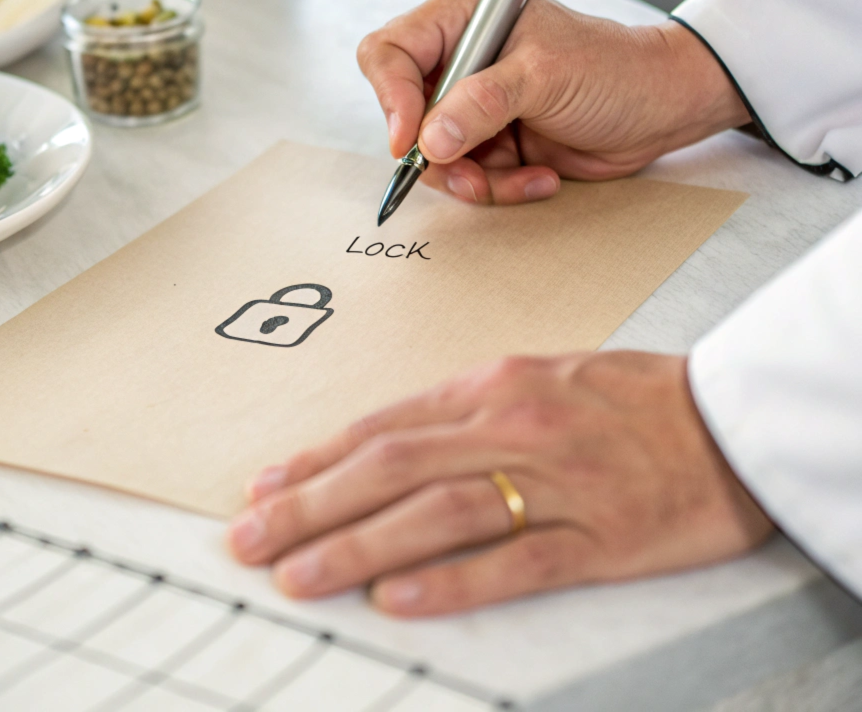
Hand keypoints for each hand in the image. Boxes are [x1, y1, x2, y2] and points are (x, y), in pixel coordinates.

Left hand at [227, 352, 771, 616]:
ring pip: (438, 513)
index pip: (384, 425)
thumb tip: (385, 443)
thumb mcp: (536, 377)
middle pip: (391, 466)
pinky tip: (399, 601)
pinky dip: (453, 582)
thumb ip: (463, 408)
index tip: (263, 487)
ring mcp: (555, 480)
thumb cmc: (626, 396)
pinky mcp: (600, 535)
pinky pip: (516, 560)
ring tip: (298, 576)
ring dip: (358, 545)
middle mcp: (512, 425)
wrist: (727, 416)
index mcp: (493, 384)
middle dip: (310, 503)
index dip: (316, 458)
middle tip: (250, 539)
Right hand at [357, 0, 748, 204]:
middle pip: (405, 114)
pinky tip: (540, 177)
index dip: (392, 97)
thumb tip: (430, 139)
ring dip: (472, 179)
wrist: (661, 108)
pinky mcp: (492, 144)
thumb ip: (483, 103)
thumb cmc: (613, 68)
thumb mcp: (545, 75)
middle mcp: (460, 63)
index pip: (392, 53)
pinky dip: (501, 188)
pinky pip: (470, 178)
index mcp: (462, 21)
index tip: (411, 141)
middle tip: (468, 173)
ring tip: (517, 176)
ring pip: (435, 157)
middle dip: (435, 153)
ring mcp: (474, 108)